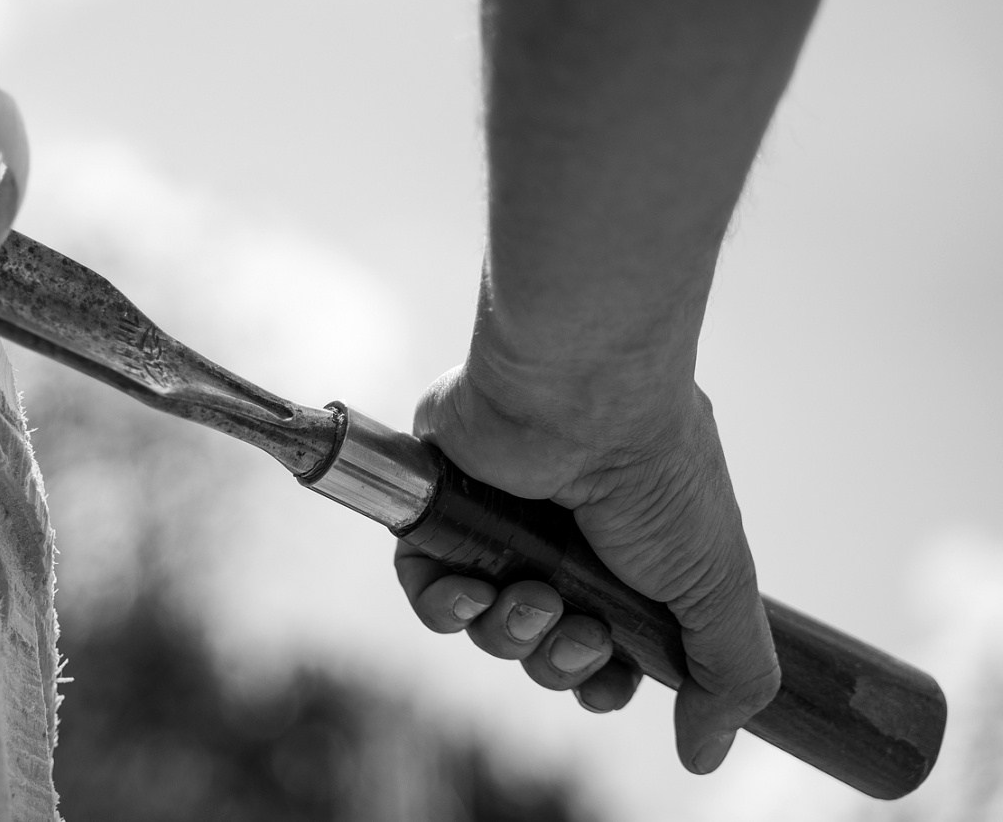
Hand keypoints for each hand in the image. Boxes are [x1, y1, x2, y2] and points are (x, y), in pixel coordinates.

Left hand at [395, 358, 779, 774]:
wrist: (580, 397)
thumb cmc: (655, 477)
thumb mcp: (719, 584)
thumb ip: (728, 675)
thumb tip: (706, 756)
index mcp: (629, 559)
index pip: (604, 654)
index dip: (600, 683)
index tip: (610, 681)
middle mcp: (563, 544)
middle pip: (543, 650)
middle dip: (559, 662)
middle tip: (577, 629)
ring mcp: (500, 527)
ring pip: (488, 628)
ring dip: (510, 633)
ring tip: (532, 596)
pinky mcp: (442, 511)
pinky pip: (426, 590)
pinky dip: (443, 606)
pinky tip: (469, 591)